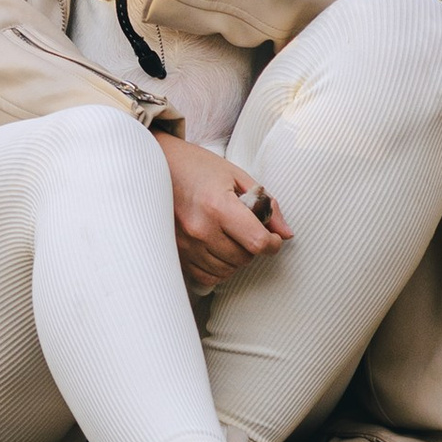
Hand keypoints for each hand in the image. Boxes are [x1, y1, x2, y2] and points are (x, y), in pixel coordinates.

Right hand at [166, 136, 290, 289]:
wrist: (155, 165)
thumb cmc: (197, 166)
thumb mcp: (236, 176)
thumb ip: (266, 204)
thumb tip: (286, 233)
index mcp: (218, 206)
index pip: (257, 242)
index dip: (273, 243)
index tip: (273, 237)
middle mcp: (200, 228)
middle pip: (244, 258)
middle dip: (254, 247)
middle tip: (248, 229)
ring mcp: (185, 243)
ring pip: (227, 269)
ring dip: (236, 257)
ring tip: (231, 236)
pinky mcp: (176, 252)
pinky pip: (206, 276)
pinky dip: (218, 268)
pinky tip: (218, 250)